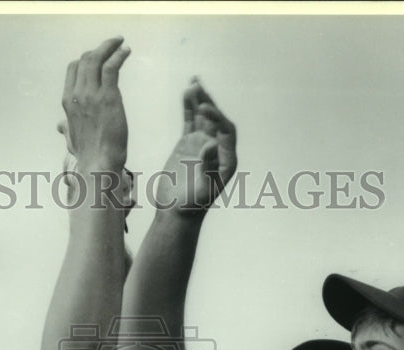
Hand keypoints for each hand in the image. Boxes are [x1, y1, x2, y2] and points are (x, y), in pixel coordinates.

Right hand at [62, 37, 130, 173]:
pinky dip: (118, 55)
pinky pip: (111, 67)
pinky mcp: (108, 97)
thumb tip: (60, 126)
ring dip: (109, 47)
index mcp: (68, 102)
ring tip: (121, 43)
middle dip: (98, 50)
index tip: (98, 57)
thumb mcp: (71, 140)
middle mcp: (77, 95)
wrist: (98, 164)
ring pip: (97, 59)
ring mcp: (91, 95)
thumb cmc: (88, 155)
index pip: (73, 69)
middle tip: (112, 46)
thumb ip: (66, 129)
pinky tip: (126, 51)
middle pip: (85, 60)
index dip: (86, 59)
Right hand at [153, 79, 237, 212]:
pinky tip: (186, 94)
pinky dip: (188, 108)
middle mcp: (217, 149)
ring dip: (199, 100)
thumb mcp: (203, 188)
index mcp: (227, 159)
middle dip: (208, 103)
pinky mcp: (187, 145)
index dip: (217, 117)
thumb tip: (211, 144)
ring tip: (193, 82)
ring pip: (202, 118)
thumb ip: (208, 167)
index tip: (204, 109)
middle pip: (216, 120)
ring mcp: (202, 145)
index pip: (226, 131)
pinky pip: (189, 122)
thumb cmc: (193, 206)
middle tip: (198, 87)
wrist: (176, 212)